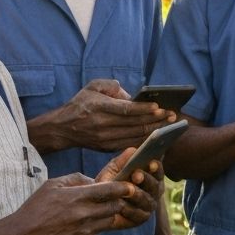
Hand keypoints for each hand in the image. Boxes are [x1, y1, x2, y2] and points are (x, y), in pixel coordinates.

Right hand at [15, 167, 156, 234]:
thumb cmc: (36, 207)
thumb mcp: (53, 185)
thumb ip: (76, 179)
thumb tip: (94, 180)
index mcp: (77, 197)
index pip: (110, 190)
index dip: (123, 187)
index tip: (130, 185)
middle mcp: (84, 215)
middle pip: (115, 206)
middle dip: (117, 201)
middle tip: (114, 197)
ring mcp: (86, 231)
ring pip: (109, 221)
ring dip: (106, 214)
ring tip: (94, 211)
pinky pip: (98, 233)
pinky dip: (95, 227)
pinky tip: (80, 225)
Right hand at [29, 79, 174, 153]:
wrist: (62, 128)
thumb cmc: (80, 104)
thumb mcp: (92, 87)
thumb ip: (112, 86)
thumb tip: (131, 95)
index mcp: (99, 107)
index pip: (126, 109)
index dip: (144, 109)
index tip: (159, 106)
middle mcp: (102, 125)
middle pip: (134, 124)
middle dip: (155, 120)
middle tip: (172, 115)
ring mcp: (105, 139)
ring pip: (134, 136)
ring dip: (153, 131)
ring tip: (168, 125)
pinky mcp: (106, 148)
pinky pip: (129, 144)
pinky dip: (144, 141)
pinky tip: (156, 136)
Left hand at [97, 148, 163, 222]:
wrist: (98, 201)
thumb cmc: (109, 181)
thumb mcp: (114, 168)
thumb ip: (123, 160)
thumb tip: (133, 150)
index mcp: (152, 177)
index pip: (158, 172)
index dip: (156, 167)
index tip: (151, 162)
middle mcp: (154, 193)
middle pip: (156, 186)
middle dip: (146, 180)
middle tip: (136, 174)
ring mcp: (148, 207)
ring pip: (147, 201)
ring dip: (138, 195)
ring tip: (128, 190)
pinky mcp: (140, 219)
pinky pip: (137, 215)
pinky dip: (129, 210)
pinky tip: (121, 205)